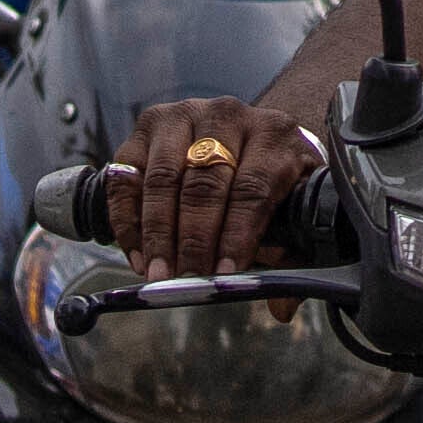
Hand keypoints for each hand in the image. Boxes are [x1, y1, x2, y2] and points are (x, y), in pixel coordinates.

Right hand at [111, 87, 323, 278]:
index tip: (225, 271)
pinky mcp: (147, 127)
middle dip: (193, 239)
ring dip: (157, 233)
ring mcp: (183, 115)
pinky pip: (129, 177)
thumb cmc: (273, 177)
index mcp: (274, 134)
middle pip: (204, 184)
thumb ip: (292, 253)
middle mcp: (228, 115)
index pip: (252, 187)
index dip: (236, 233)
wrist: (247, 134)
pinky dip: (128, 221)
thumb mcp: (295, 206)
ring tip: (158, 273)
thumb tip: (282, 306)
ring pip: (163, 178)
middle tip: (186, 279)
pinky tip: (137, 255)